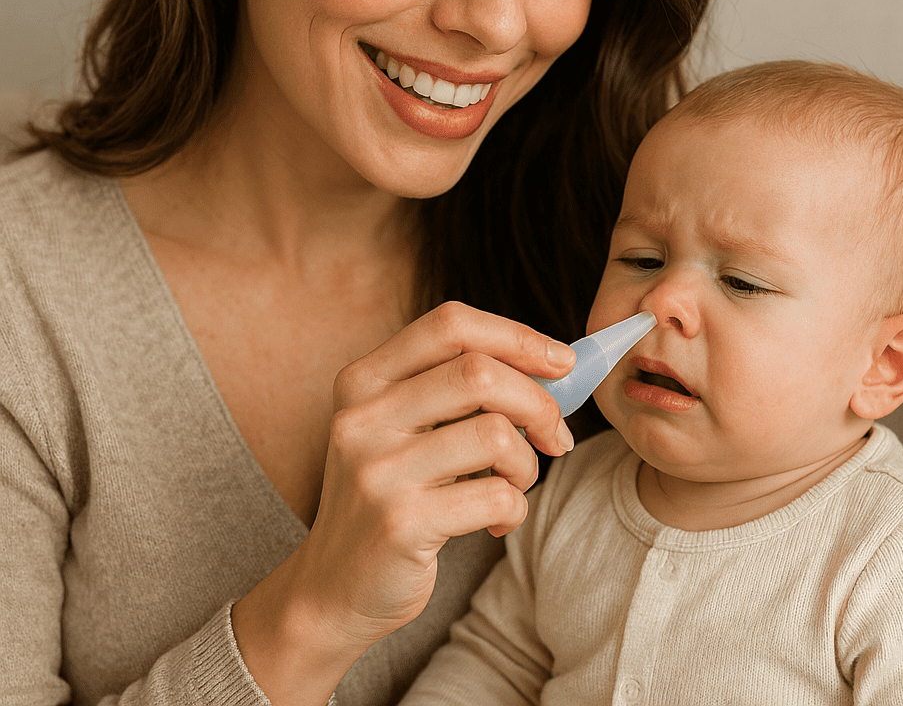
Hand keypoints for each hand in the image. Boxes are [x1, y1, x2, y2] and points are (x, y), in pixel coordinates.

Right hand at [232, 301, 574, 704]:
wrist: (333, 586)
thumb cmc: (392, 494)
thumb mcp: (405, 428)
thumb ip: (459, 389)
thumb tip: (557, 364)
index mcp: (365, 379)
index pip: (450, 324)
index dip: (517, 336)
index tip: (561, 362)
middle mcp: (364, 416)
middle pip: (480, 372)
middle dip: (539, 402)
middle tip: (556, 435)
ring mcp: (378, 470)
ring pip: (496, 434)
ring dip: (527, 463)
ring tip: (515, 484)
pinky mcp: (399, 524)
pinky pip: (496, 496)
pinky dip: (515, 508)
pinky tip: (497, 521)